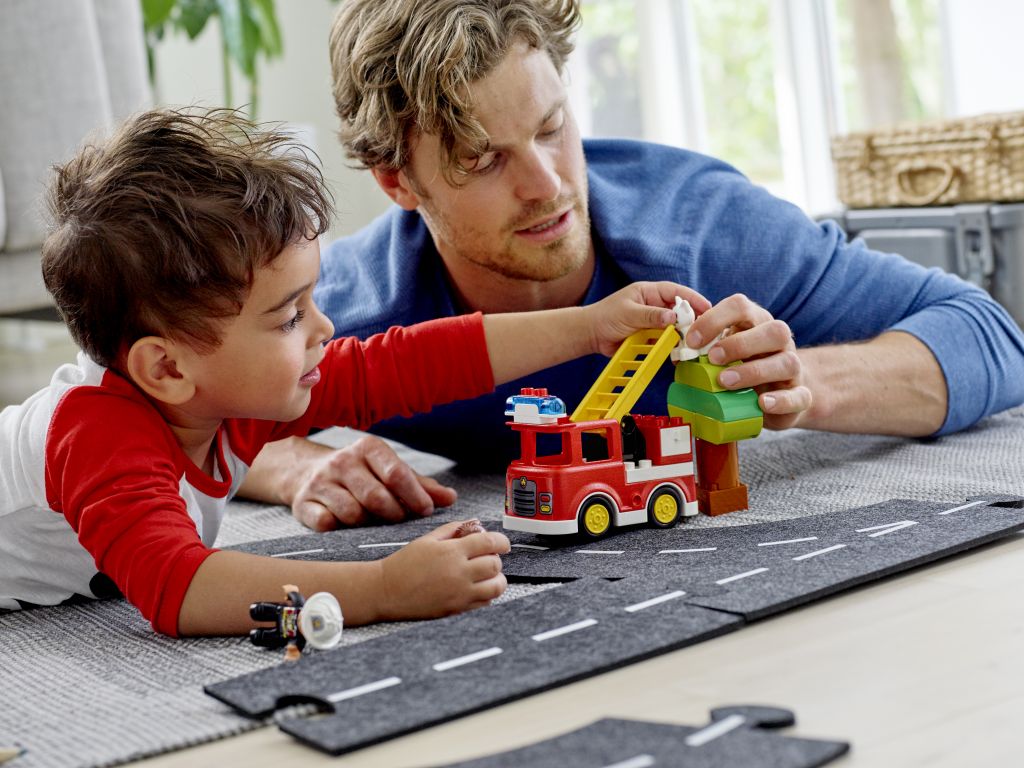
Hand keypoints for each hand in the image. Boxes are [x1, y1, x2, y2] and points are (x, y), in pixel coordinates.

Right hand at [290, 435, 456, 530]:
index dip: (414, 496)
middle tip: (399, 520)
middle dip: (393, 513)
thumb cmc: (363, 475)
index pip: (396, 473)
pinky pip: (326, 524)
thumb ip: (421, 486)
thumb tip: (451, 498)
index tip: (425, 510)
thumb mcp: (391, 471)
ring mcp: (321, 482)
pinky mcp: (304, 503)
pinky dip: (340, 529)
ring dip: (368, 523)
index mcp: (368, 448)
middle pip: (376, 497)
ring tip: (373, 521)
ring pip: (352, 513)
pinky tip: (346, 526)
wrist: (308, 472)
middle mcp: (343, 461)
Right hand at [378, 521, 509, 618]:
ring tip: (487, 575)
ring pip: (496, 587)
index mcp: (452, 551)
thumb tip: (473, 524)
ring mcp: (460, 593)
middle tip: (487, 558)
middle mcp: (459, 573)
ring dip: (496, 579)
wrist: (386, 591)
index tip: (502, 543)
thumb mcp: (427, 539)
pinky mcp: (457, 609)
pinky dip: (487, 594)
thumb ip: (453, 529)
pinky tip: (476, 587)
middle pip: (496, 565)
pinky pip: (485, 602)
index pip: (490, 543)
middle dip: (495, 559)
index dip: (501, 541)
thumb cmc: (404, 564)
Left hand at [587, 282, 710, 356]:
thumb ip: (650, 316)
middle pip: (679, 311)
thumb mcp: (629, 313)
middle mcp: (654, 306)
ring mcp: (653, 322)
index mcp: (649, 292)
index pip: (675, 292)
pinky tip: (681, 353)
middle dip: (692, 319)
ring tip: (695, 343)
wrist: (590, 335)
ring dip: (684, 335)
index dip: (692, 298)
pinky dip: (673, 346)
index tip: (707, 307)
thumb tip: (673, 317)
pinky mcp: (650, 337)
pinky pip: (666, 340)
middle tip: (704, 329)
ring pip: (675, 327)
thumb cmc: (605, 317)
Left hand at [685, 294, 811, 429]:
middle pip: (773, 330)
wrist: (777, 394)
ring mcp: (794, 367)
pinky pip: (798, 396)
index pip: (741, 306)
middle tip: (713, 358)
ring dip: (753, 371)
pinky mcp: (800, 395)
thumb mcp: (721, 355)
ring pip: (787, 362)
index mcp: (756, 323)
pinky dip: (780, 400)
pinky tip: (761, 403)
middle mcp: (779, 341)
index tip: (692, 340)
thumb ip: (704, 350)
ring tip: (726, 382)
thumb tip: (680, 353)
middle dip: (740, 343)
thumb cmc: (742, 368)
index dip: (714, 319)